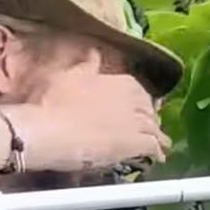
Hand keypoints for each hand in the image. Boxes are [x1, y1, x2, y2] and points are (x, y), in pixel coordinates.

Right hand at [15, 48, 171, 171]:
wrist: (49, 130)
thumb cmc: (52, 101)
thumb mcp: (67, 76)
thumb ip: (86, 66)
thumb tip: (95, 52)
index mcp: (117, 81)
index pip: (137, 89)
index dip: (139, 100)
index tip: (138, 106)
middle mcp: (131, 99)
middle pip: (148, 109)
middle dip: (150, 117)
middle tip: (149, 126)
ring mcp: (135, 121)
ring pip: (154, 128)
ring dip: (157, 135)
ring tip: (160, 144)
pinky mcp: (135, 143)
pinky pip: (153, 147)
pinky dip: (158, 151)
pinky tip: (159, 157)